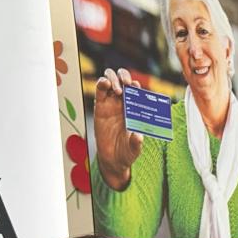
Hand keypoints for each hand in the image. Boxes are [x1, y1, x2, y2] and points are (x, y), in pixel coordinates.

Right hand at [93, 68, 144, 190]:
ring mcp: (110, 104)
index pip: (135, 90)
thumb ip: (136, 143)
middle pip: (122, 80)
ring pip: (110, 81)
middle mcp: (122, 104)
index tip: (137, 88)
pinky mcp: (99, 107)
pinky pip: (100, 91)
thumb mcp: (134, 149)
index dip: (136, 85)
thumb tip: (138, 136)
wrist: (113, 160)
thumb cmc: (127, 153)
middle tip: (127, 84)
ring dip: (114, 79)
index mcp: (134, 109)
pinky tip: (105, 84)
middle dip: (124, 77)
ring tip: (118, 90)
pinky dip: (102, 83)